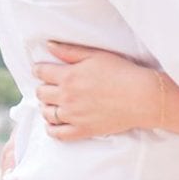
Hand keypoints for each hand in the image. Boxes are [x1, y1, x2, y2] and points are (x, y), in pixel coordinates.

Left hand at [32, 41, 158, 140]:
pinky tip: (53, 123)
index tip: (39, 70)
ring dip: (45, 107)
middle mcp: (67, 97)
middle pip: (41, 93)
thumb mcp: (94, 55)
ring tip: (51, 104)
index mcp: (69, 76)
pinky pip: (58, 134)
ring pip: (47, 113)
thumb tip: (48, 45)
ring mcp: (74, 115)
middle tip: (48, 86)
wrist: (140, 97)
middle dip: (42, 88)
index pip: (42, 73)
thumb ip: (69, 51)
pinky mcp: (83, 130)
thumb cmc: (120, 72)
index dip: (38, 70)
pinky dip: (51, 129)